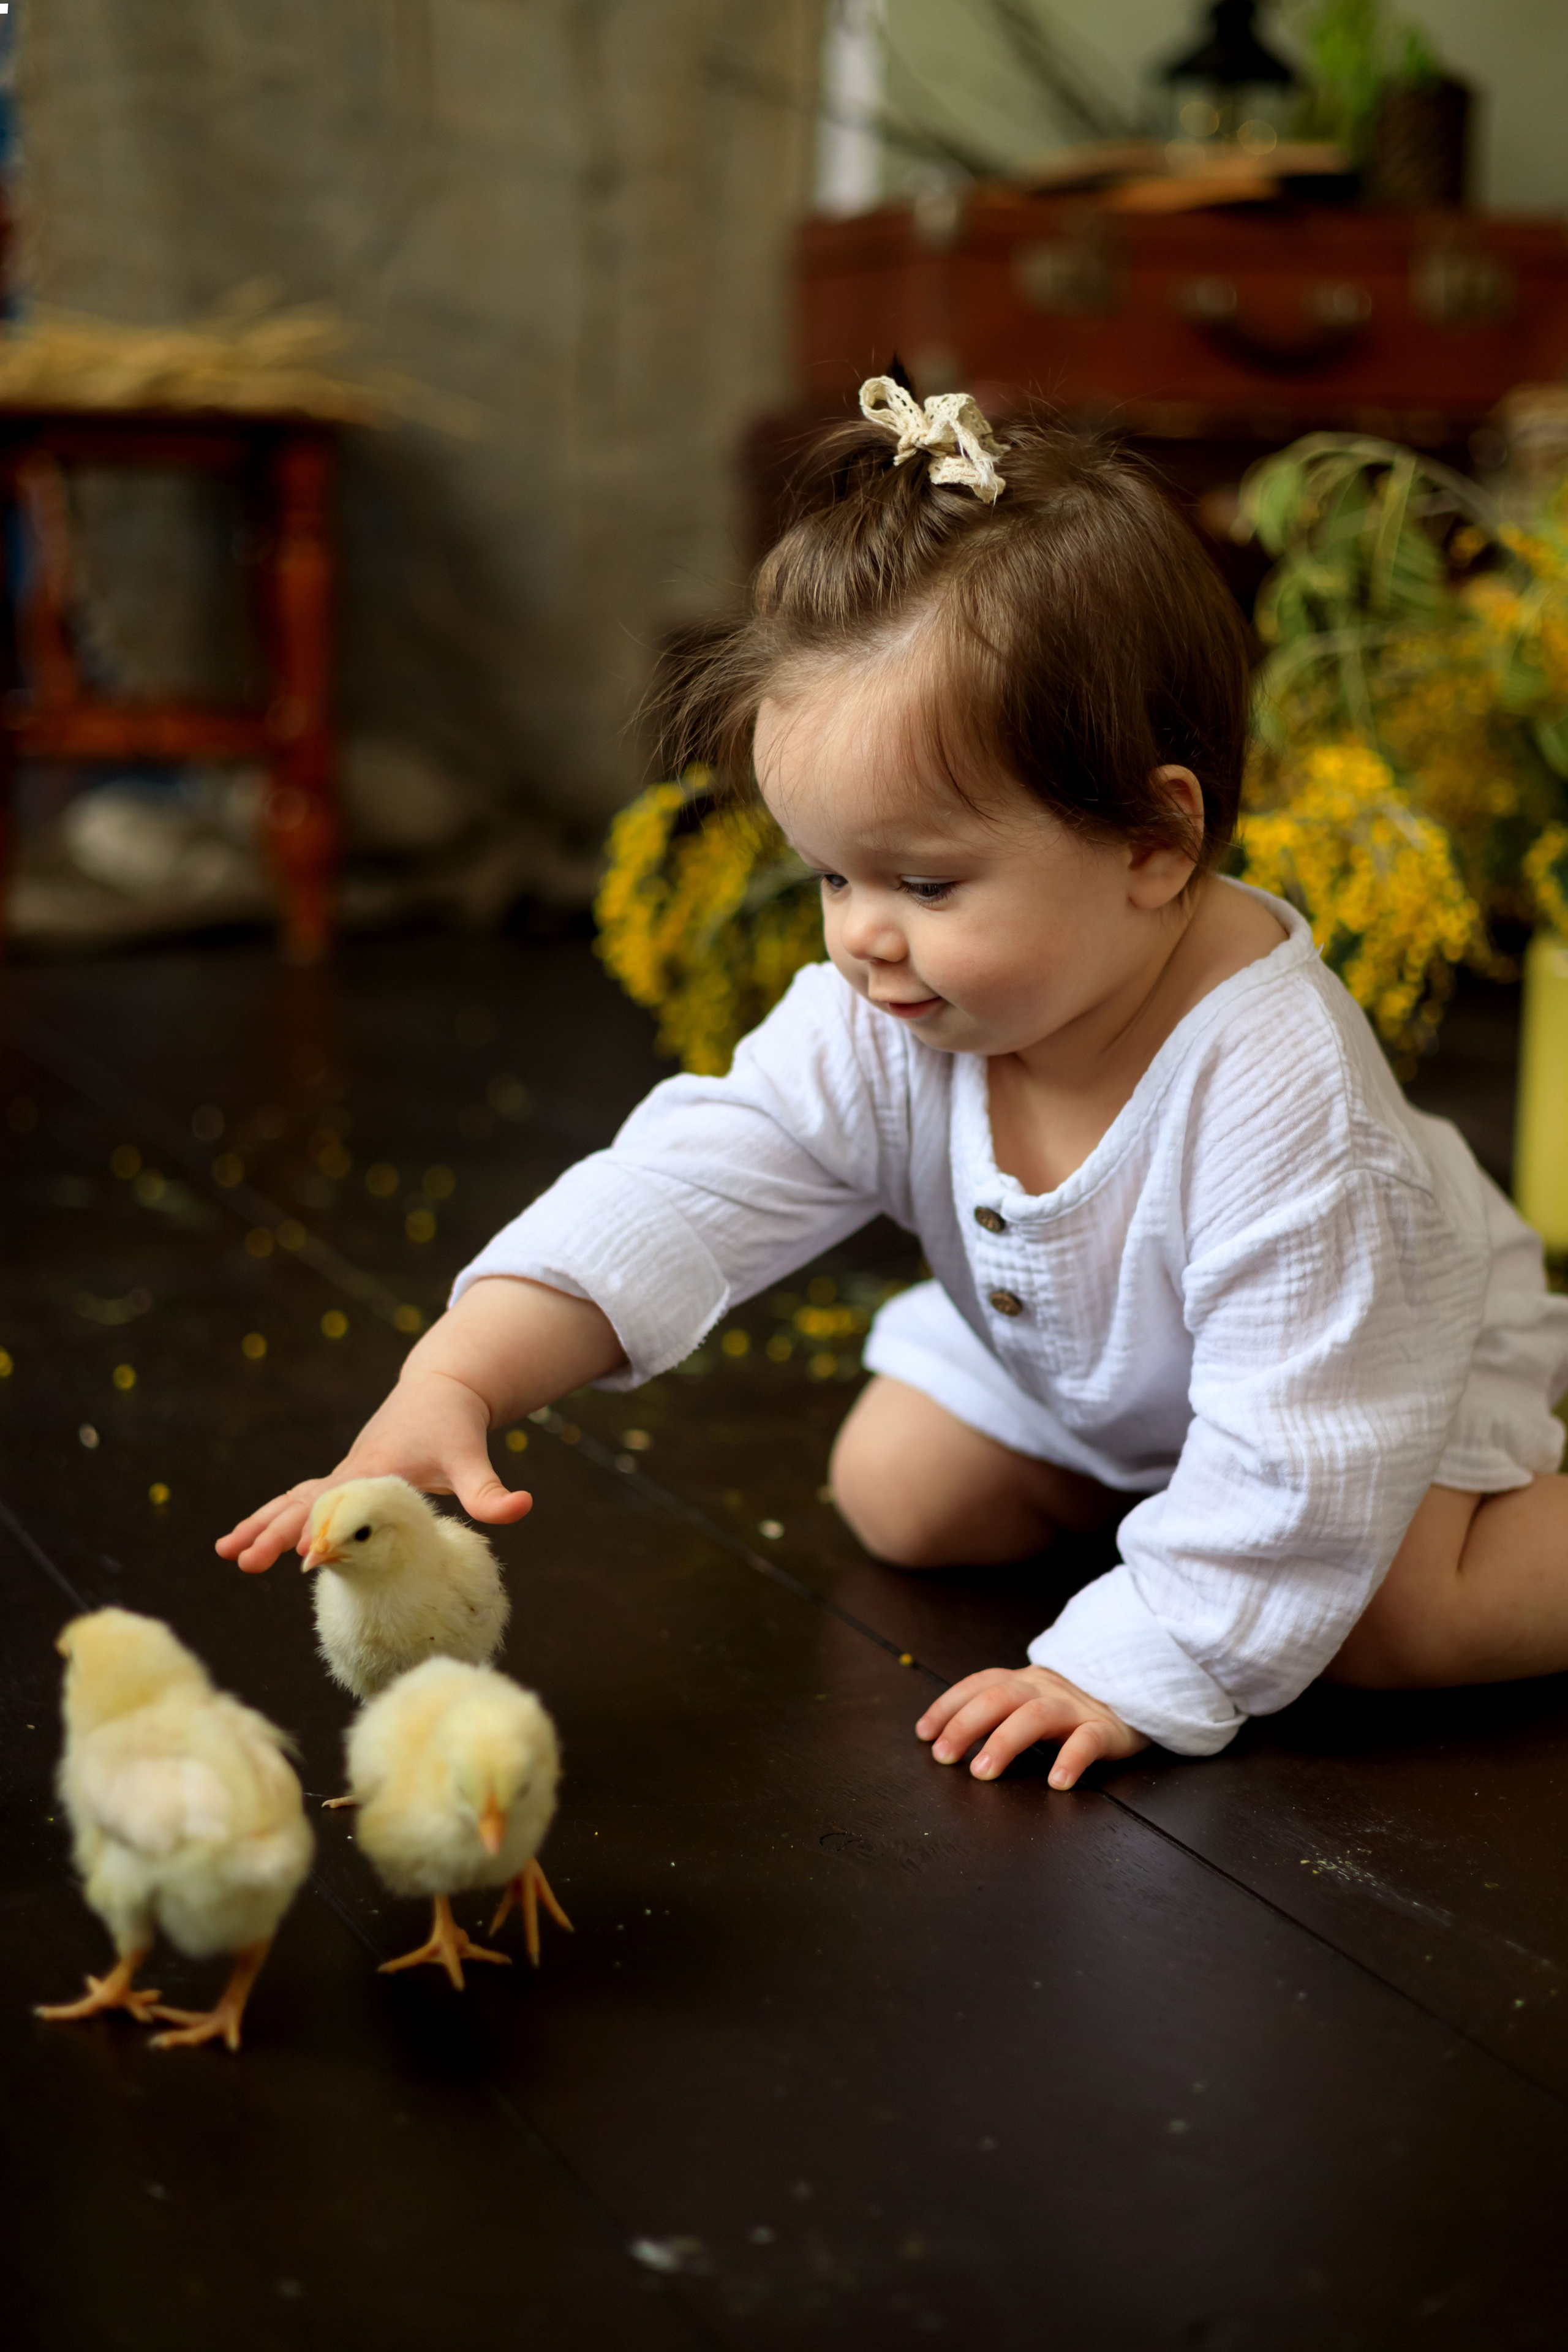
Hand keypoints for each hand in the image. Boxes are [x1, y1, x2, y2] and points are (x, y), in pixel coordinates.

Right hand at [216, 1276, 622, 1575]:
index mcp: (377, 1468)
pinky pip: (299, 1500)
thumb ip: (490, 1489)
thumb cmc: (455, 1424)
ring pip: (292, 1500)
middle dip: (276, 1531)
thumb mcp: (472, 1457)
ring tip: (225, 1553)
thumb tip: (524, 1507)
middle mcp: (351, 1471)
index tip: (306, 1557)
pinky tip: (246, 1539)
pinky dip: (272, 1516)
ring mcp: (342, 1475)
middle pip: (306, 1503)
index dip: (327, 1529)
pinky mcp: (342, 1479)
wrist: (441, 1388)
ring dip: (260, 1524)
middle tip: (247, 1562)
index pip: (346, 1503)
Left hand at [916, 1664, 1146, 1788]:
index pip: (978, 1685)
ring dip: (1004, 1742)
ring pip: (1035, 1716)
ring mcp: (1074, 1709)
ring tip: (983, 1773)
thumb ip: (996, 1710)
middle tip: (944, 1757)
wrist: (1131, 1692)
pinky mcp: (1105, 1730)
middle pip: (999, 1697)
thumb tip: (943, 1735)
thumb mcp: (1028, 1700)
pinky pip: (1087, 1741)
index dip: (948, 1705)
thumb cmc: (1067, 1707)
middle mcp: (1042, 1690)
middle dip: (966, 1725)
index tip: (924, 1733)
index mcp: (1021, 1683)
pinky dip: (1071, 1759)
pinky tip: (1057, 1782)